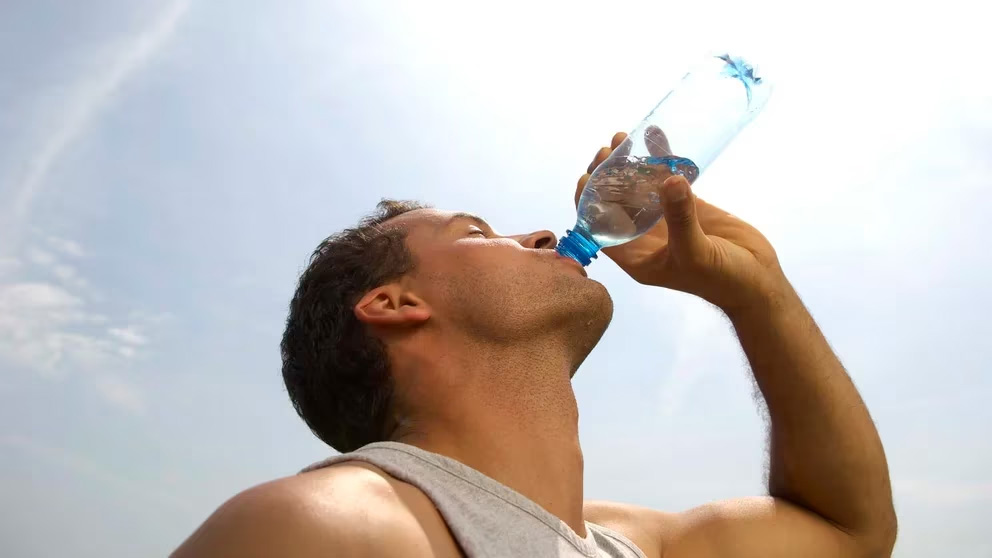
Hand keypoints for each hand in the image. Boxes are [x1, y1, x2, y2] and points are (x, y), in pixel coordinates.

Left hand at [575, 129, 791, 314]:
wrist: (757, 280)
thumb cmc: (721, 279)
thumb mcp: (695, 252)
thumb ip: (681, 218)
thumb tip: (669, 180)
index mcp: (634, 255)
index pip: (599, 228)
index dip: (588, 203)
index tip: (588, 177)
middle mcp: (643, 235)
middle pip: (614, 201)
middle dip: (606, 176)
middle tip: (606, 151)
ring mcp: (665, 217)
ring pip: (638, 186)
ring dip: (628, 163)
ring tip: (621, 138)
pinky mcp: (687, 203)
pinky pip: (667, 178)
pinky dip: (660, 157)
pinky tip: (653, 134)